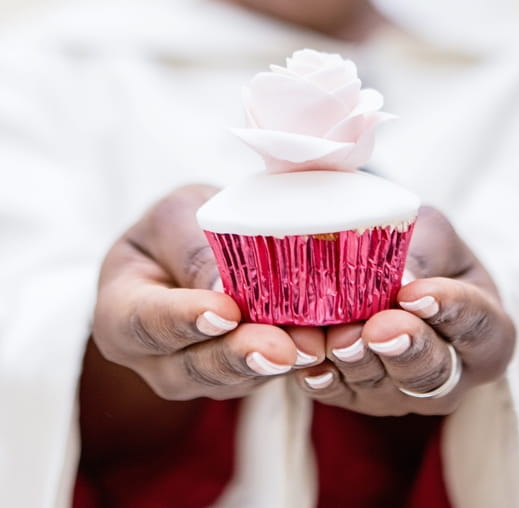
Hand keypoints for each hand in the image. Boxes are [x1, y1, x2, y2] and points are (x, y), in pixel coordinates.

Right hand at [92, 185, 324, 401]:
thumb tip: (221, 286)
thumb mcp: (174, 218)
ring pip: (230, 381)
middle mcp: (150, 359)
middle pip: (190, 367)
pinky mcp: (233, 380)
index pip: (146, 321)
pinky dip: (290, 363)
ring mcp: (192, 376)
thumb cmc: (173, 229)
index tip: (225, 312)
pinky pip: (258, 378)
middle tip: (282, 347)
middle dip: (239, 357)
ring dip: (272, 365)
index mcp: (119, 313)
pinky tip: (320, 347)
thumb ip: (190, 248)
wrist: (186, 252)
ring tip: (310, 347)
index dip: (185, 319)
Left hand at [293, 205, 515, 415]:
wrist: (389, 270)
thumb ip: (422, 255)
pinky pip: (341, 395)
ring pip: (384, 389)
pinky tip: (310, 364)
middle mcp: (453, 375)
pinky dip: (323, 378)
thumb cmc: (425, 249)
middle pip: (433, 373)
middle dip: (403, 349)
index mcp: (487, 332)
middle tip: (379, 328)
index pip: (477, 325)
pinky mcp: (360, 399)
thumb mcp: (432, 234)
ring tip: (337, 338)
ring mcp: (405, 395)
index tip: (416, 293)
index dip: (450, 310)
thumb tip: (402, 278)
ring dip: (357, 363)